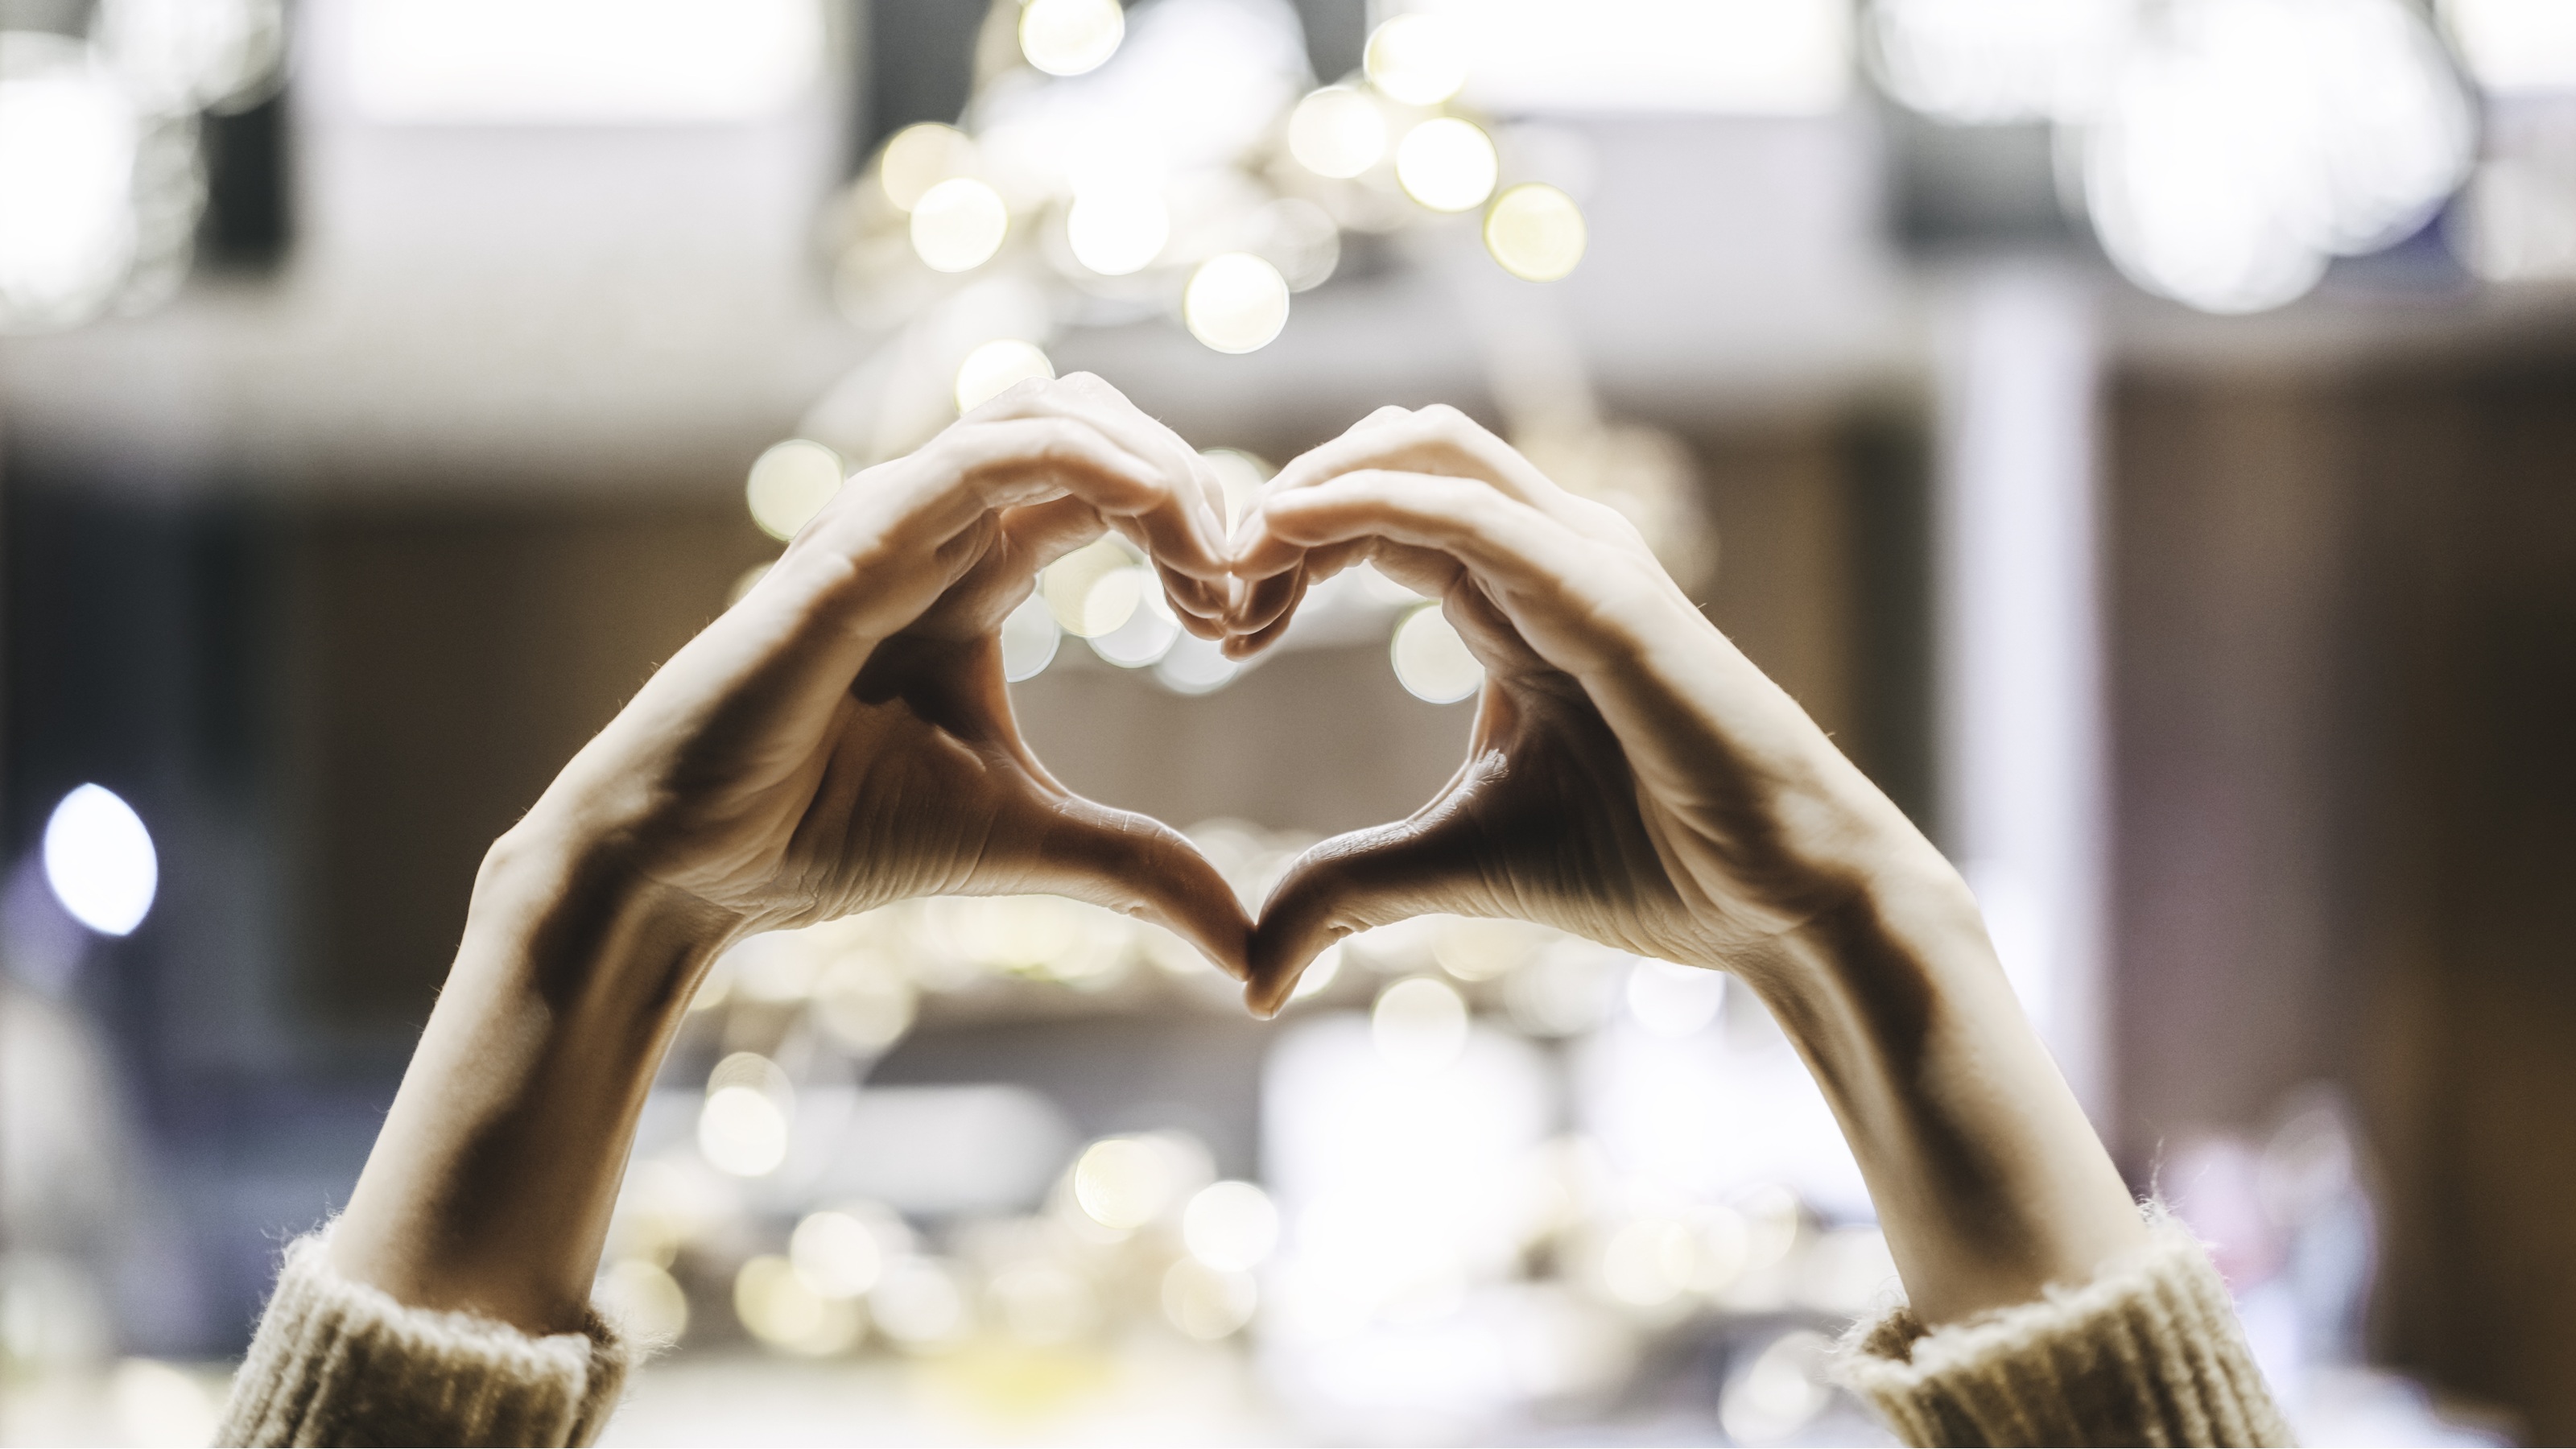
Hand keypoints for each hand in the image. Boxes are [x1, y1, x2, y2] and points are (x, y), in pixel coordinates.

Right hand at [333, 375, 1252, 1332]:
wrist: (694, 871)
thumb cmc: (832, 839)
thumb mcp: (1029, 843)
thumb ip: (1139, 871)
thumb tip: (1246, 945)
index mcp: (974, 570)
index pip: (1110, 486)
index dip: (1198, 530)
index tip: (1249, 625)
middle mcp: (935, 525)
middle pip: (1094, 424)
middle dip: (1192, 483)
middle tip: (1247, 588)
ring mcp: (892, 520)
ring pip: (1050, 411)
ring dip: (1160, 466)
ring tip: (1219, 560)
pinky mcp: (854, 541)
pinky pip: (988, 454)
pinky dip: (1096, 464)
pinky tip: (1170, 526)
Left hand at [1224, 405, 2146, 1325]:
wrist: (1782, 901)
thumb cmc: (1650, 868)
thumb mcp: (1459, 868)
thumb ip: (1353, 891)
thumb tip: (1250, 972)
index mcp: (1512, 595)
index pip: (1374, 510)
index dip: (1280, 547)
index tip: (1210, 628)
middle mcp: (1548, 551)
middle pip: (1387, 448)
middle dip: (1281, 496)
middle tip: (1206, 592)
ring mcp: (1584, 557)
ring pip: (1423, 445)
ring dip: (1310, 485)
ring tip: (1229, 560)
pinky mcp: (1608, 592)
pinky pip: (1471, 510)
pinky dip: (1366, 504)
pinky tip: (1283, 538)